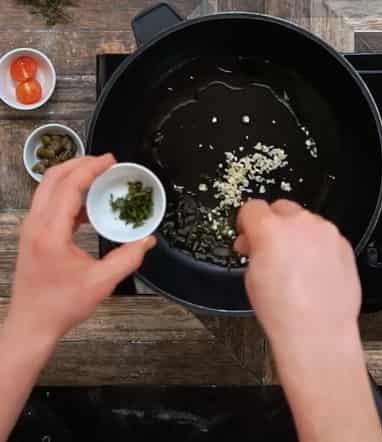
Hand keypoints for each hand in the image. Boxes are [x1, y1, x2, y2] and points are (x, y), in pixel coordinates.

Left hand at [8, 155, 155, 342]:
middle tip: (104, 162)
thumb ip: (128, 258)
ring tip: (97, 176)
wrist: (31, 324)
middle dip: (78, 163)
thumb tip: (147, 240)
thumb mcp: (101, 282)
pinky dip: (65, 194)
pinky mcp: (31, 236)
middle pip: (51, 178)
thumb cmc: (61, 305)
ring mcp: (29, 229)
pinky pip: (46, 203)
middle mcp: (35, 225)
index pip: (69, 187)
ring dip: (70, 176)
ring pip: (45, 188)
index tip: (110, 160)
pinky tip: (86, 204)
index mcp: (51, 232)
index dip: (90, 169)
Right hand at [234, 200, 381, 441]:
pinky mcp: (344, 245)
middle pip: (281, 209)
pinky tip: (314, 272)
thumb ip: (254, 250)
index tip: (247, 235)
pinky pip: (326, 237)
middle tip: (269, 250)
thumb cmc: (282, 311)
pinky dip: (318, 247)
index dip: (246, 223)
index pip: (253, 208)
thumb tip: (255, 243)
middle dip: (273, 225)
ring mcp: (326, 233)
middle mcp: (301, 224)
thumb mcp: (252, 278)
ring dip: (298, 235)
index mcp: (270, 229)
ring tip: (295, 266)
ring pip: (306, 222)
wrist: (318, 331)